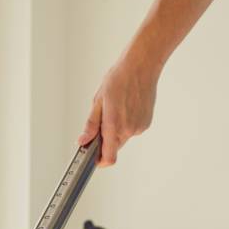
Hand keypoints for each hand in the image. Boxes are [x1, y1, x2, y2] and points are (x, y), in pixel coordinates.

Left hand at [79, 49, 160, 166]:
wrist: (142, 66)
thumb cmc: (119, 79)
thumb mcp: (98, 101)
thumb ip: (91, 125)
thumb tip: (83, 141)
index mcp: (114, 125)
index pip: (108, 158)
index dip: (100, 162)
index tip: (94, 159)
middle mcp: (128, 130)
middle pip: (114, 147)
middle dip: (106, 140)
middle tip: (102, 121)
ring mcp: (139, 128)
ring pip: (122, 138)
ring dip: (116, 130)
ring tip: (117, 108)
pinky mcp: (145, 124)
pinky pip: (131, 130)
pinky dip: (126, 124)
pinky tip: (126, 107)